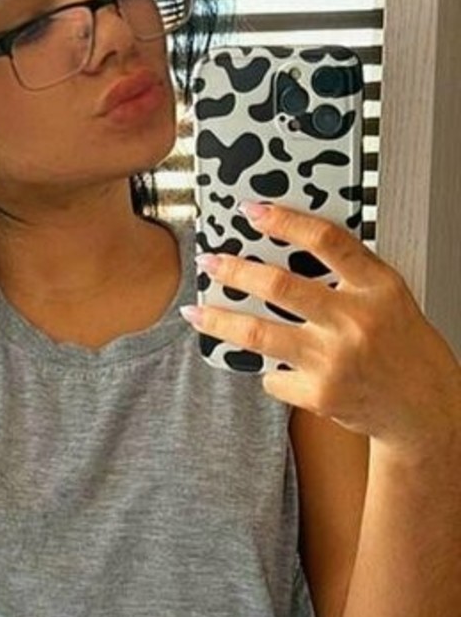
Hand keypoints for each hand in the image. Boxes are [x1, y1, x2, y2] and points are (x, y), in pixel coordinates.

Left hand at [182, 201, 460, 454]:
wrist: (422, 405)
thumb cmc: (402, 346)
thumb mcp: (388, 296)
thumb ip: (349, 273)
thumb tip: (286, 247)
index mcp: (377, 286)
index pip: (326, 240)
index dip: (285, 221)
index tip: (251, 211)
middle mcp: (355, 321)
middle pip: (279, 286)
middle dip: (234, 271)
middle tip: (209, 262)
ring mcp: (335, 360)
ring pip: (259, 334)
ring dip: (220, 321)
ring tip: (196, 312)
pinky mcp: (320, 393)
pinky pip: (272, 376)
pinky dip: (269, 371)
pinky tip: (276, 368)